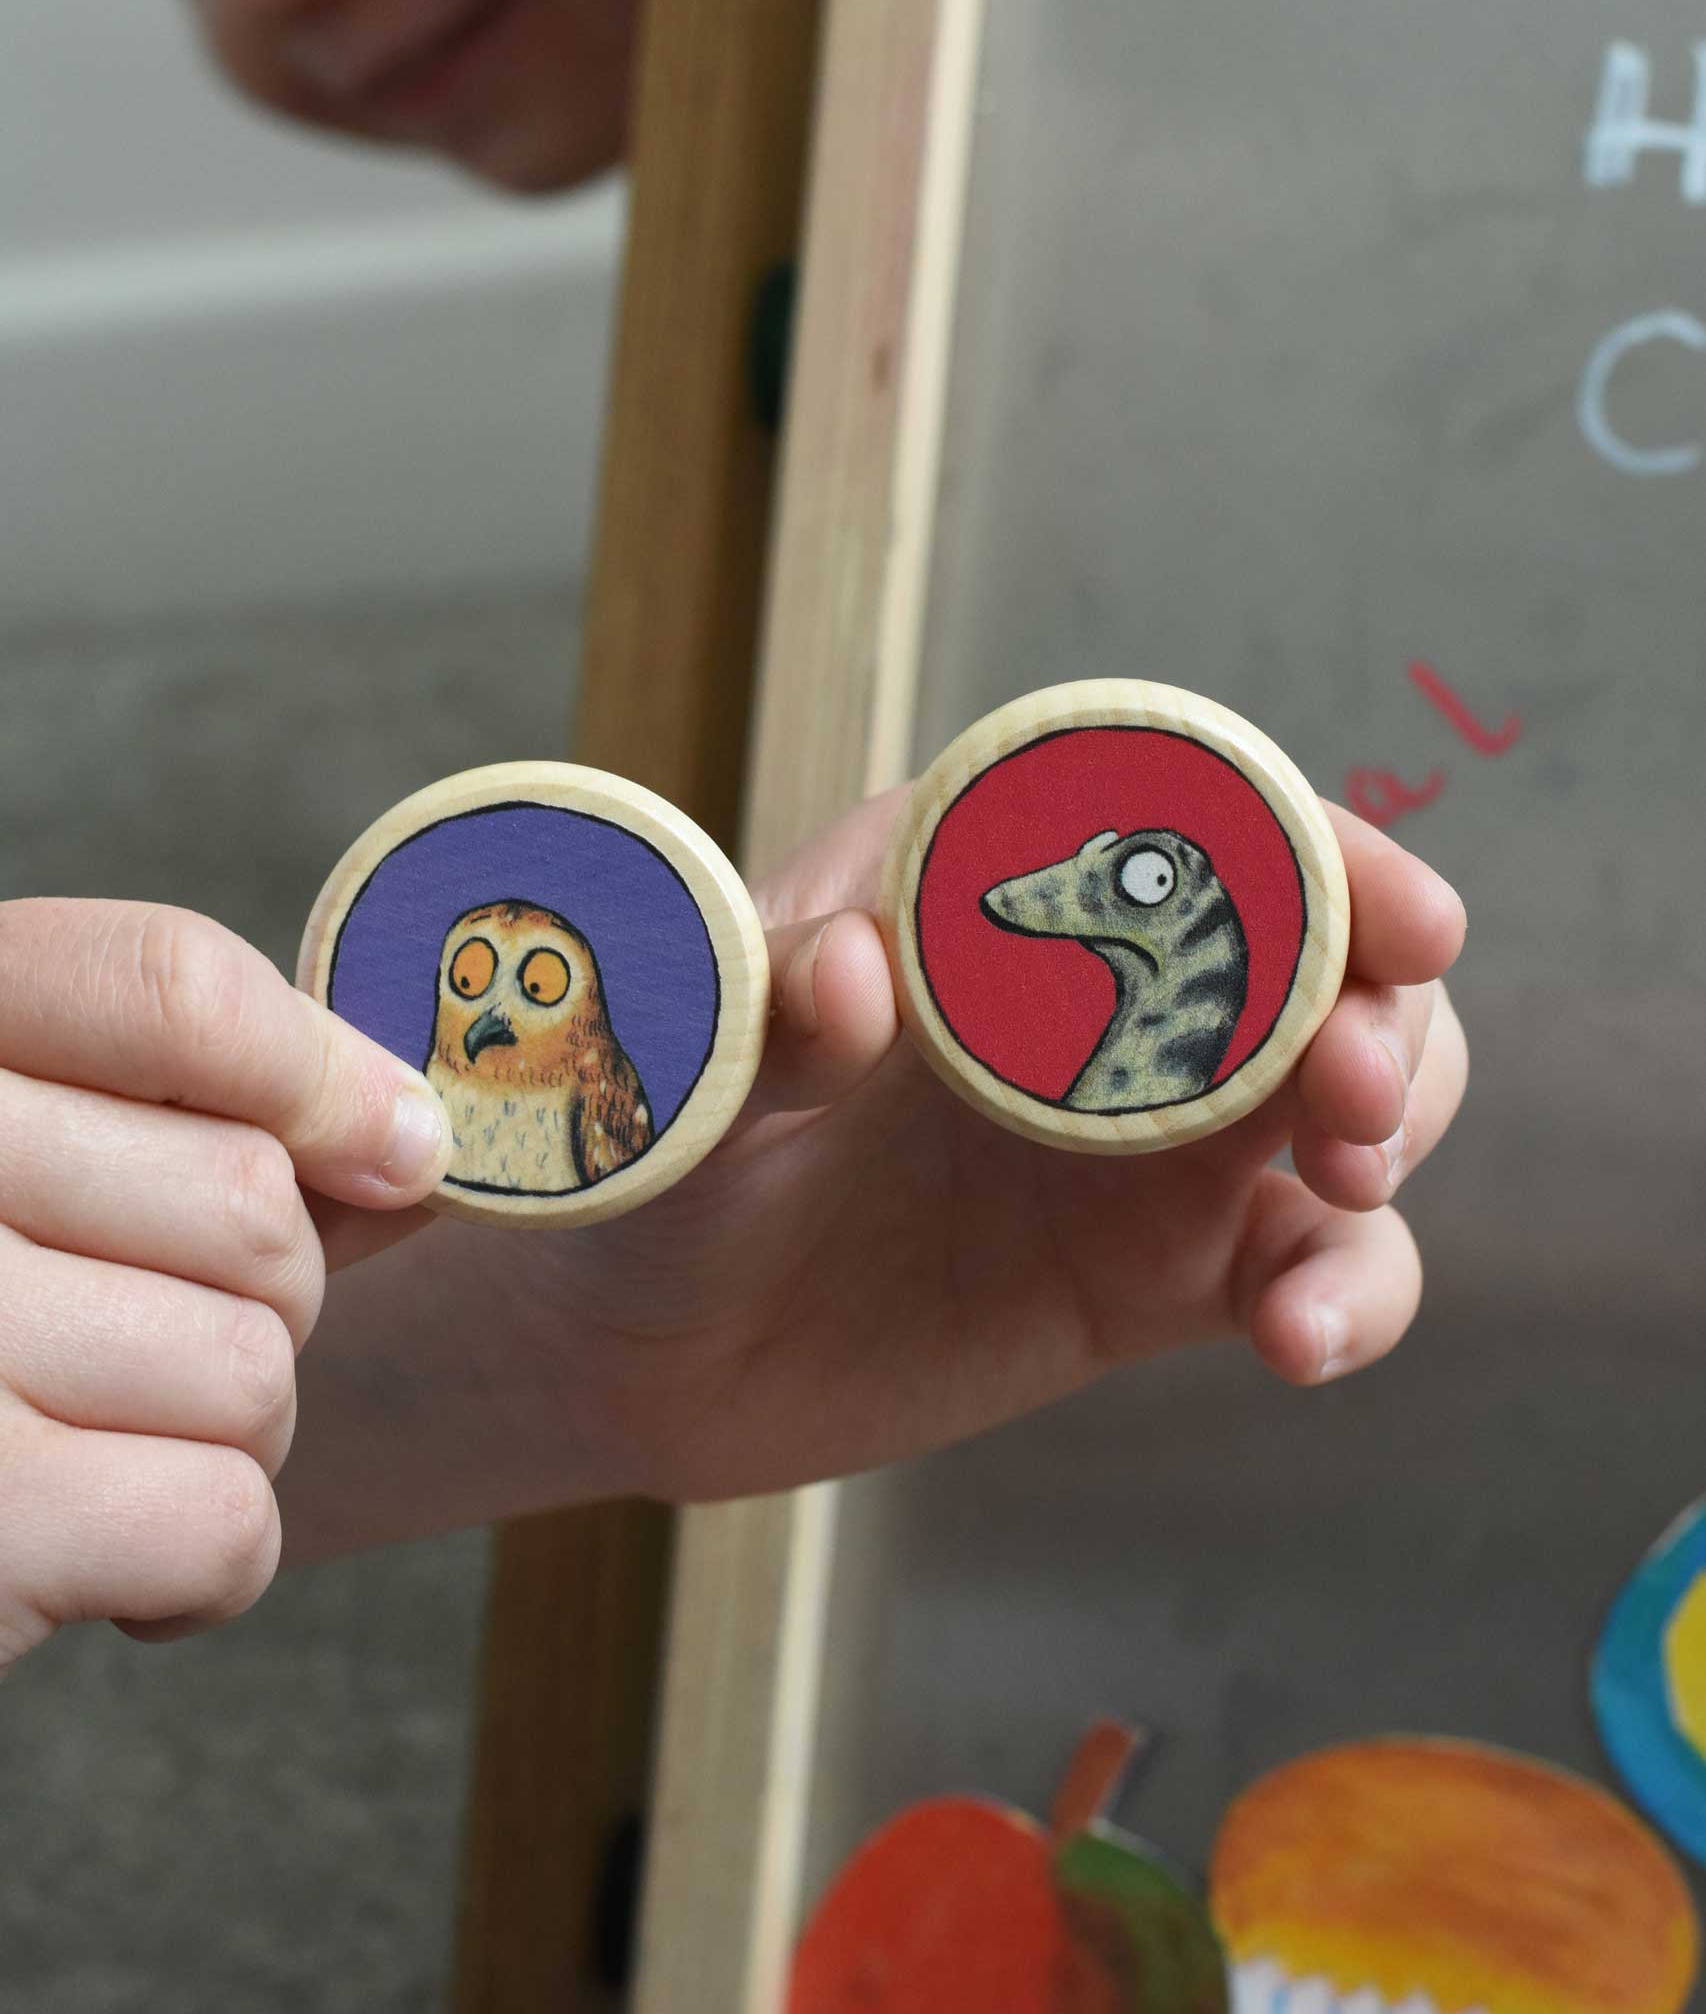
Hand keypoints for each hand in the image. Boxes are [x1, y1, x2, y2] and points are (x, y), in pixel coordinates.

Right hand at [0, 900, 449, 1674]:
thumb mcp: (52, 1177)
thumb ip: (220, 1135)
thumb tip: (416, 1141)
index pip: (173, 987)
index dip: (322, 1074)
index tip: (397, 1150)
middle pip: (253, 1201)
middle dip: (261, 1302)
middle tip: (132, 1348)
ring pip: (252, 1372)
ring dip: (222, 1437)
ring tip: (89, 1446)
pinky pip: (221, 1520)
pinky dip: (200, 1569)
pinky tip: (98, 1556)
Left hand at [314, 788, 1464, 1522]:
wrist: (638, 1349)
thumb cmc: (653, 1161)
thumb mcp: (689, 1078)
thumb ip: (771, 1022)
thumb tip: (857, 974)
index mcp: (998, 883)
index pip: (1198, 823)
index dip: (1323, 854)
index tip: (1402, 922)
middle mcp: (1098, 992)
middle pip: (1316, 960)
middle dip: (1379, 1012)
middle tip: (1347, 1100)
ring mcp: (1140, 1138)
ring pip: (1344, 1103)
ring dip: (1388, 1138)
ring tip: (1333, 1213)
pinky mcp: (1158, 1274)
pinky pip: (1304, 1262)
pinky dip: (1344, 1294)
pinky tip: (1298, 1345)